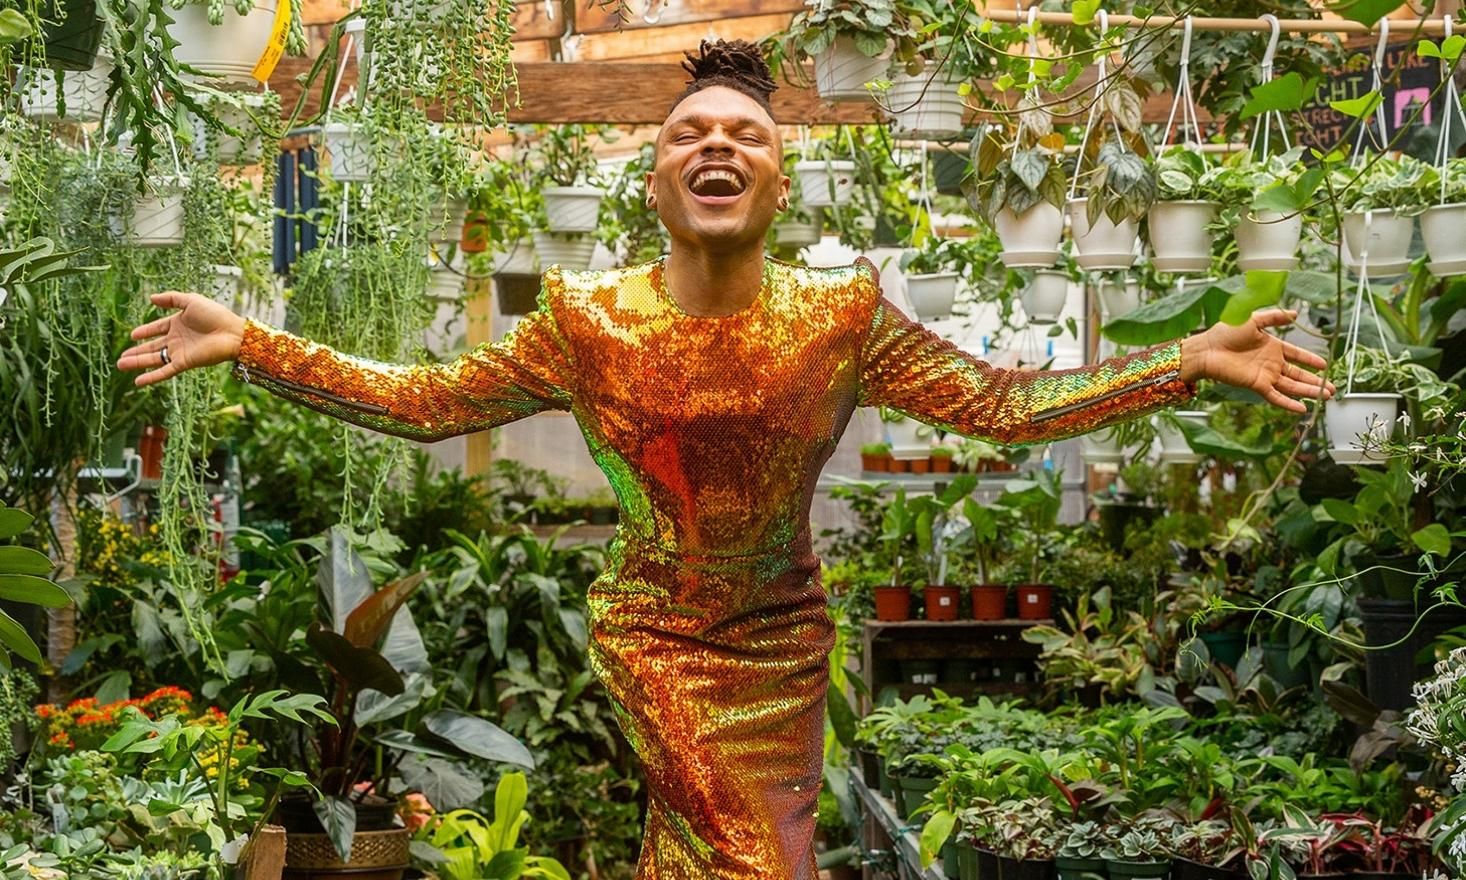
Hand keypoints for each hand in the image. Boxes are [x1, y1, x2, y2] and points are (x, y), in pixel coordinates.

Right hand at [117, 292, 247, 386]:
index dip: (145, 332)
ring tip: (120, 365)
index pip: (157, 328)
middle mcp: (177, 339)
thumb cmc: (216, 314)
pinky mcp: (184, 363)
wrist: (232, 332)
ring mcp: (180, 352)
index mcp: (178, 323)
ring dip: (137, 363)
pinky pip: (165, 371)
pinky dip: (152, 377)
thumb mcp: (191, 300)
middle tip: (120, 358)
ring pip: (154, 359)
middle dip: (136, 352)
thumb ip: (171, 299)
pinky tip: (137, 382)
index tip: (132, 335)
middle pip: (152, 347)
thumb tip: (151, 298)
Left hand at [1180, 308, 1335, 413]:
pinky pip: (1276, 396)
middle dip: (1315, 381)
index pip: (1297, 355)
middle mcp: (1271, 363)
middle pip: (1298, 374)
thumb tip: (1295, 313)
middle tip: (1332, 388)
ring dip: (1308, 392)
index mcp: (1272, 347)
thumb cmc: (1226, 331)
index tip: (1324, 365)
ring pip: (1292, 386)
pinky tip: (1303, 408)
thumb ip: (1274, 317)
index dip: (1310, 360)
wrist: (1208, 348)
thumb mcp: (1254, 320)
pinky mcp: (1256, 385)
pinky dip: (1288, 403)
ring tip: (1327, 397)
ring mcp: (1265, 375)